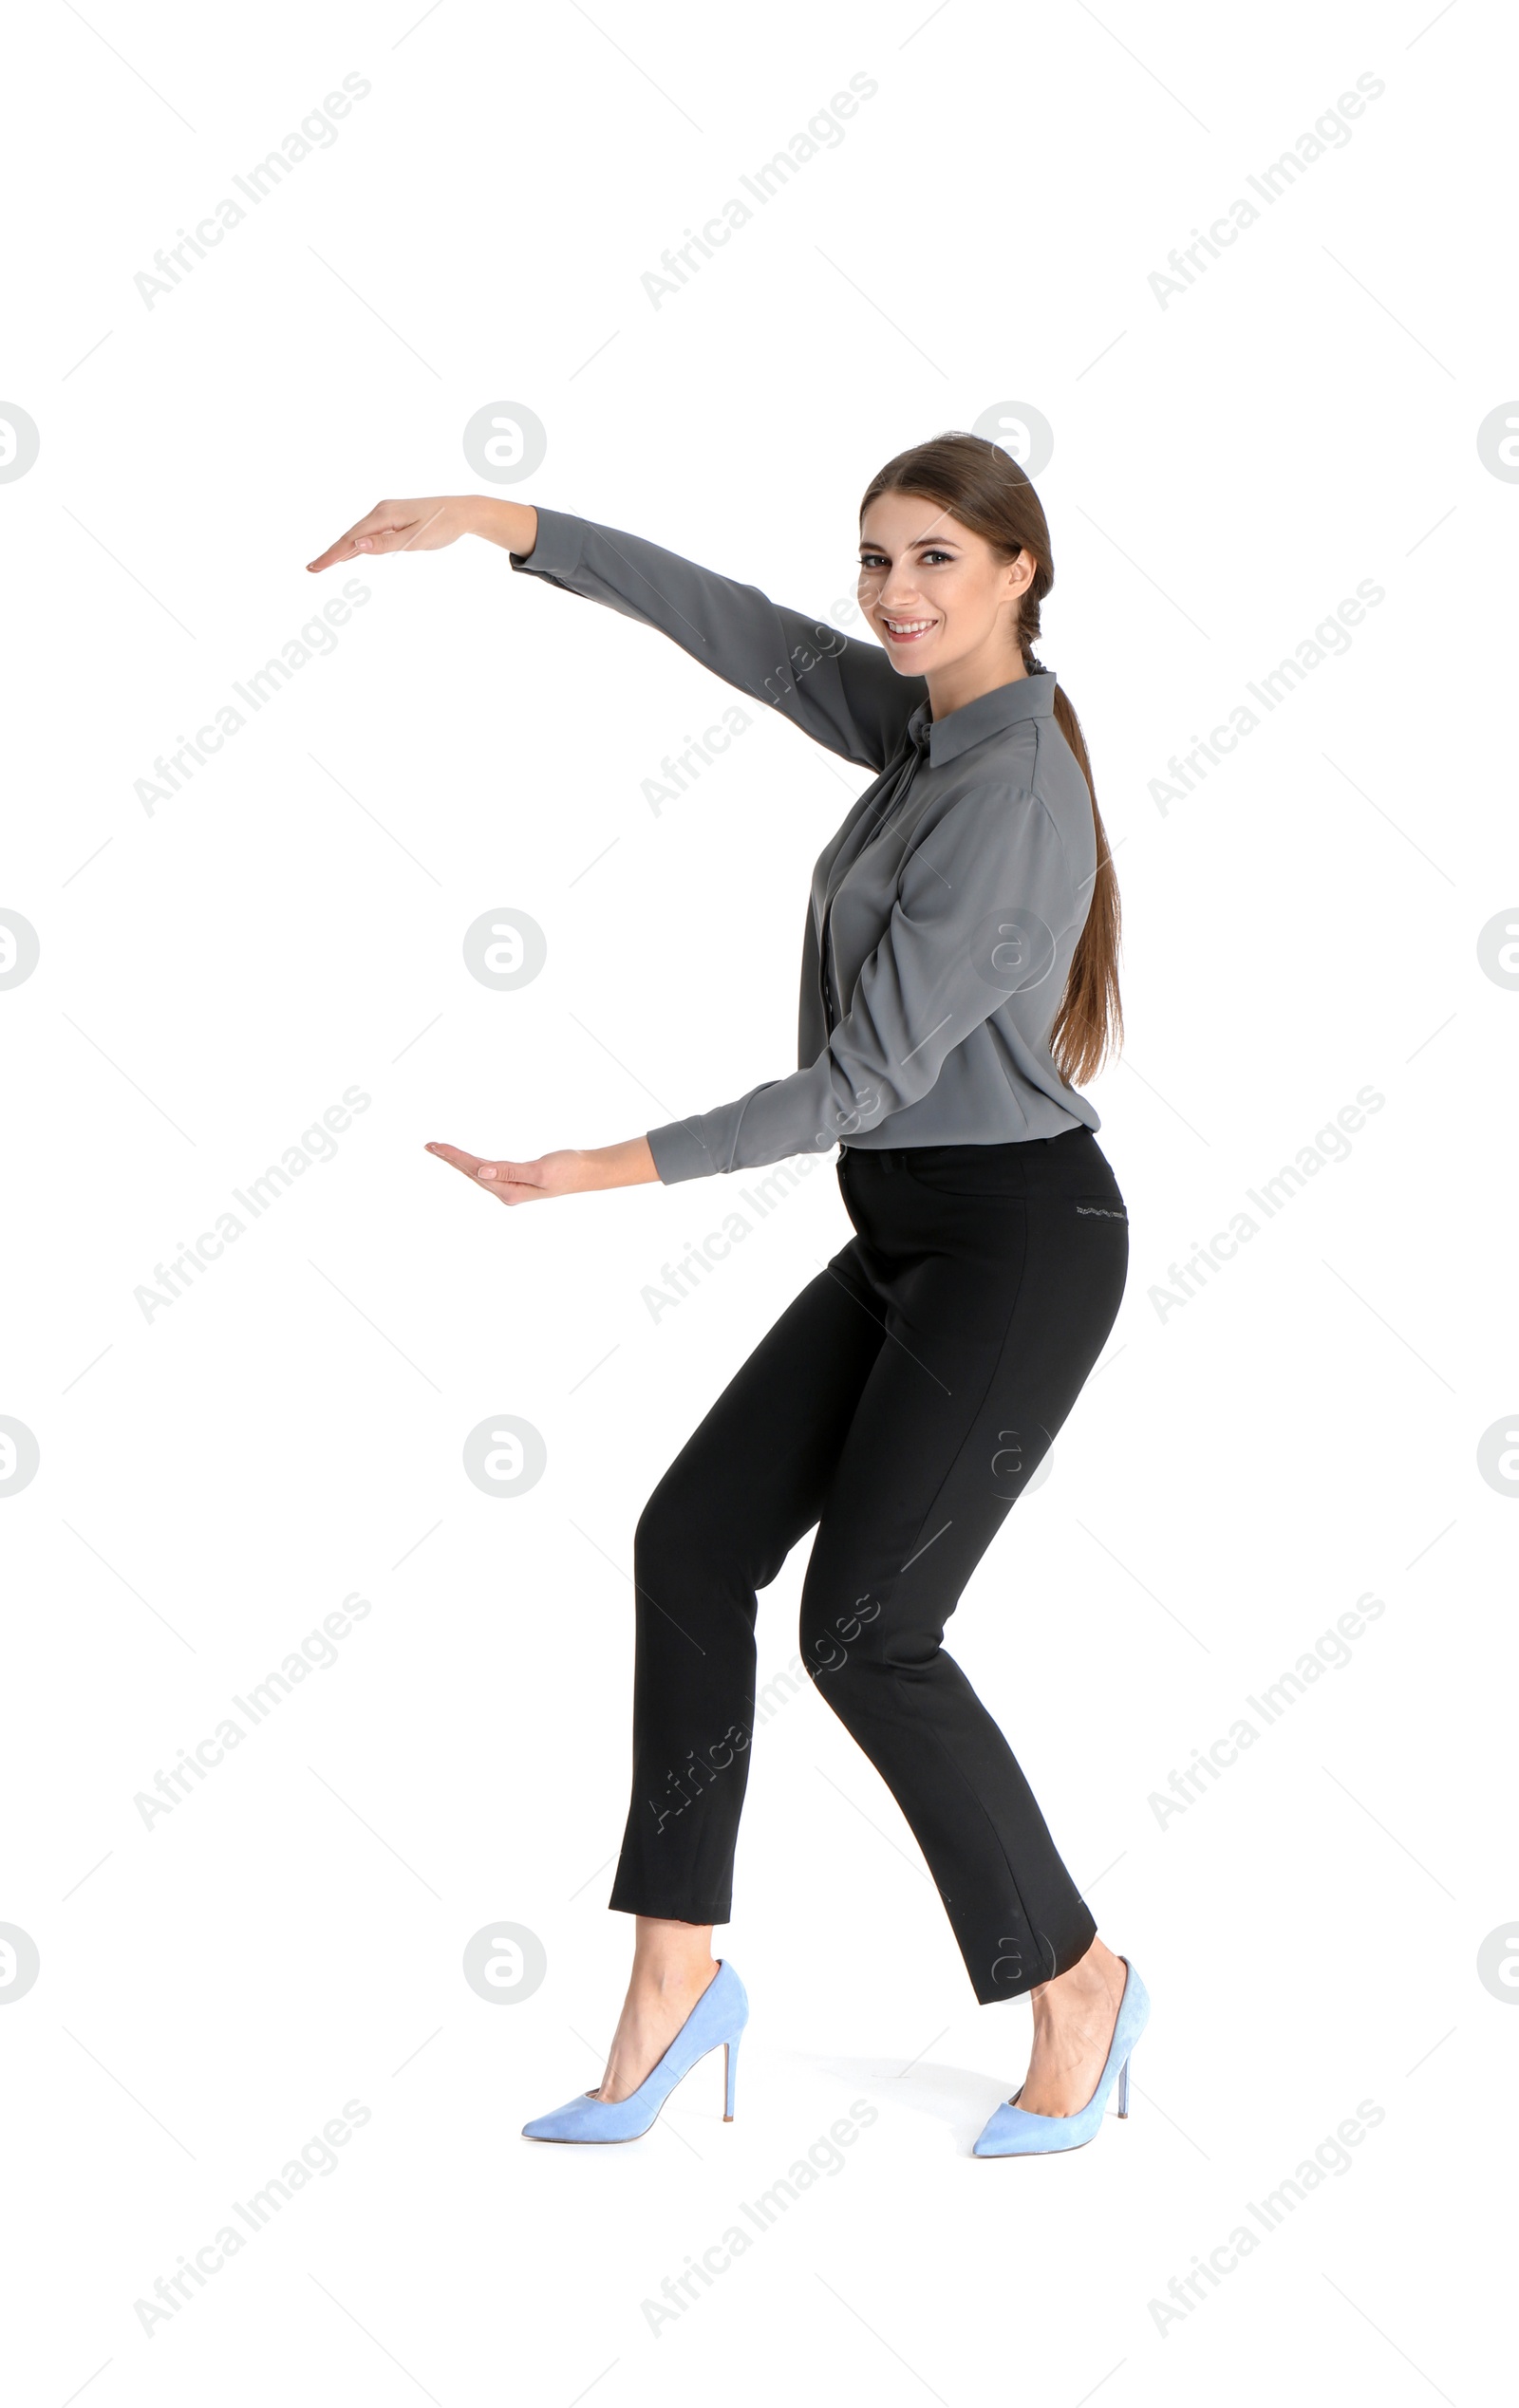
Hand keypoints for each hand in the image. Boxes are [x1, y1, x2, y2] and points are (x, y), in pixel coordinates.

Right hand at [306, 495, 536, 572]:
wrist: (462, 511)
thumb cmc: (442, 527)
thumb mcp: (416, 539)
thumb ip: (386, 544)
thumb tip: (358, 547)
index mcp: (383, 516)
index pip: (351, 540)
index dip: (332, 555)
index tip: (315, 568)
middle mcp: (380, 511)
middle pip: (349, 536)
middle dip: (330, 554)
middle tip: (311, 570)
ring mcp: (385, 513)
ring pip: (357, 535)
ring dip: (340, 550)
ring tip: (323, 564)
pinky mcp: (392, 517)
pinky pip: (368, 533)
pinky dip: (355, 544)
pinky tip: (349, 554)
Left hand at [425, 1142, 587, 1204]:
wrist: (588, 1171)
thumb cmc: (568, 1170)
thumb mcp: (540, 1171)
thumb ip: (510, 1171)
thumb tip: (481, 1172)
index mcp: (510, 1191)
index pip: (476, 1171)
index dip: (455, 1157)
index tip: (437, 1146)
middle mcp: (507, 1191)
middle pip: (472, 1173)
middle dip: (450, 1159)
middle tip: (429, 1145)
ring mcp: (511, 1187)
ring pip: (478, 1172)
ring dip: (459, 1161)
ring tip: (440, 1150)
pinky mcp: (517, 1179)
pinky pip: (489, 1170)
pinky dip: (474, 1163)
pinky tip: (467, 1161)